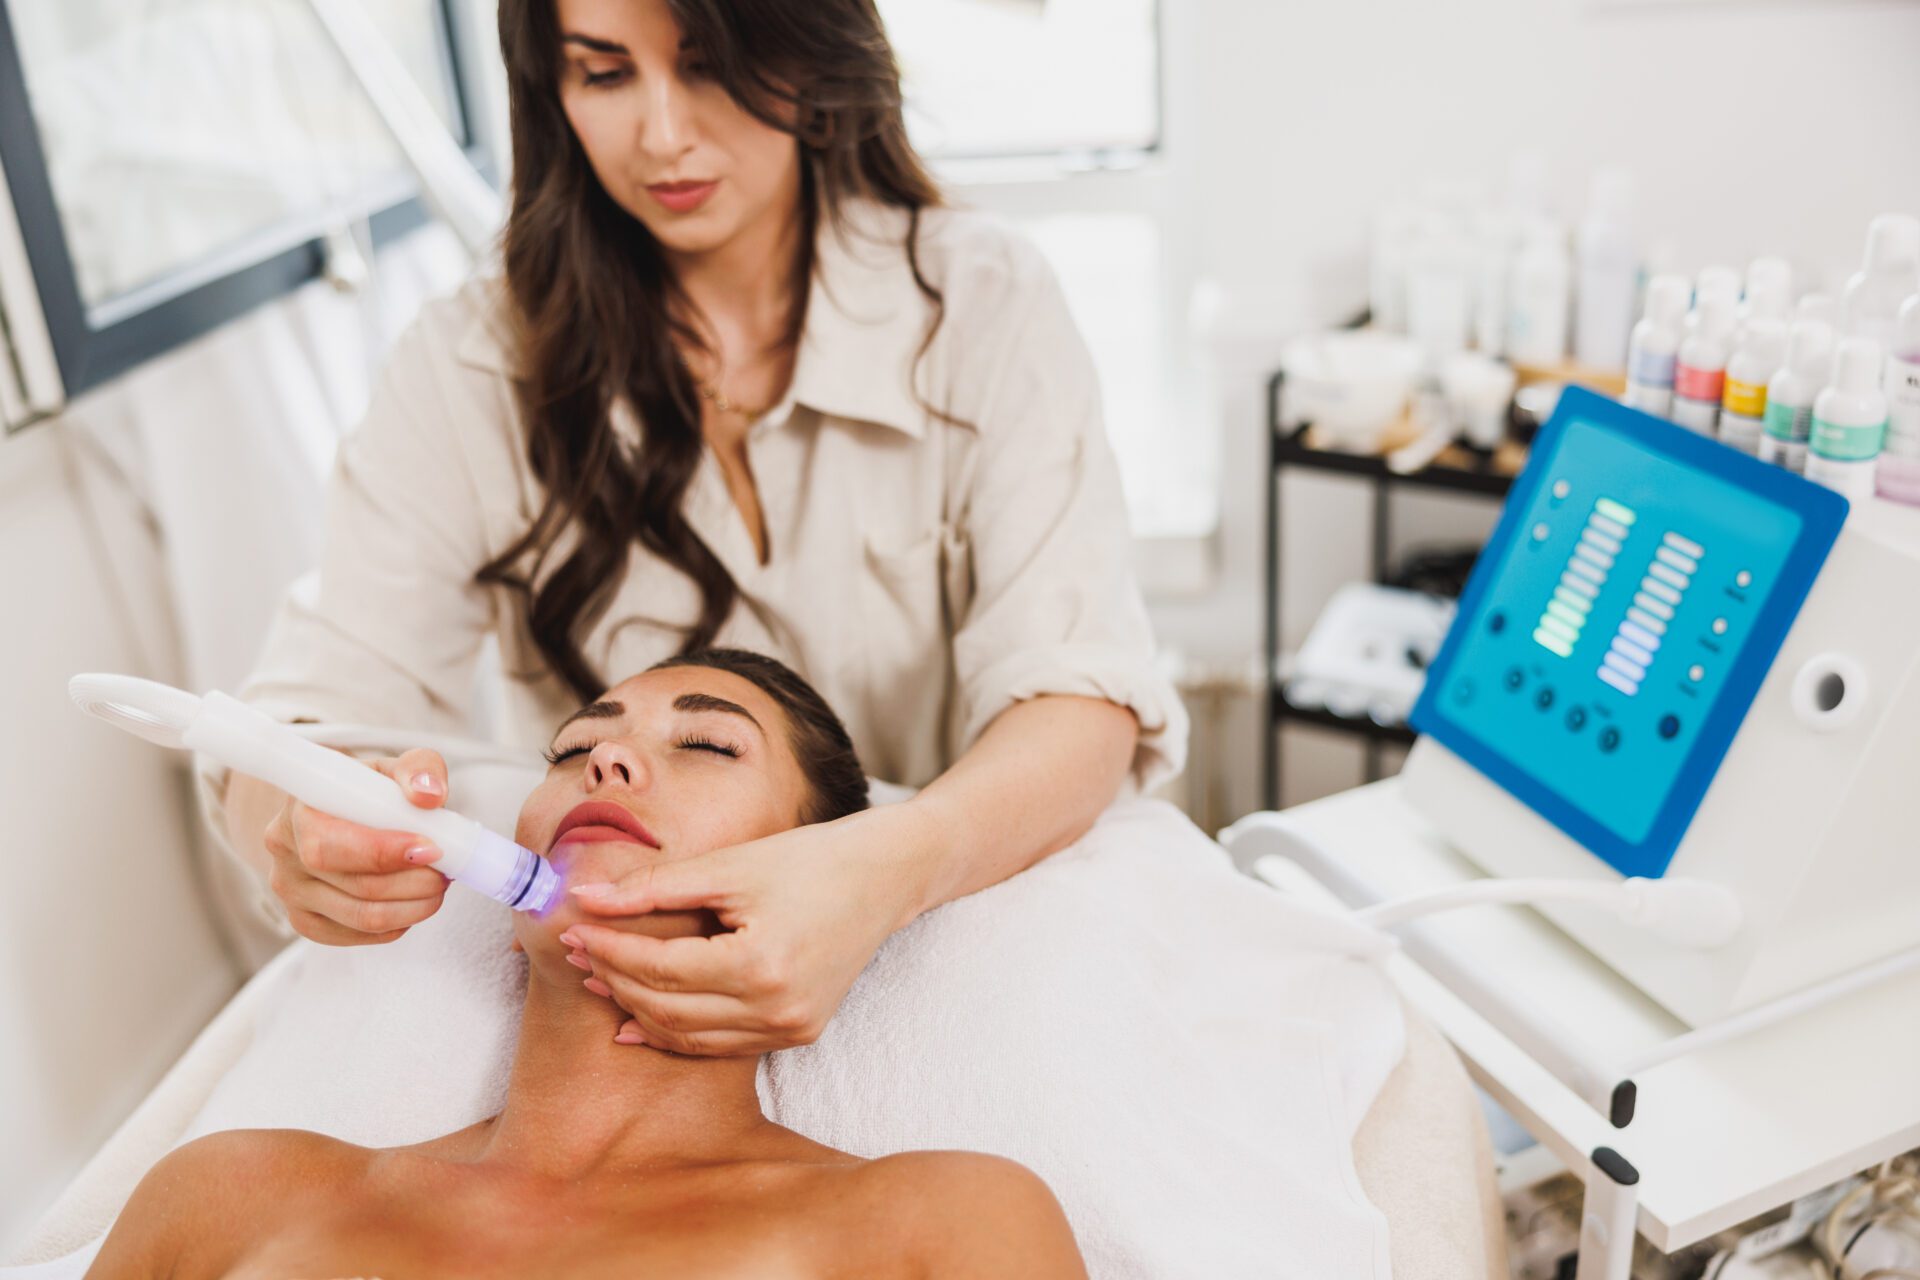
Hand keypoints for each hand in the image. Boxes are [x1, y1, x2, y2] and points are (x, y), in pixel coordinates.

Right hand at [261, 748, 451, 945]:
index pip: (331, 845)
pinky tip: (412, 902)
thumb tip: (429, 793)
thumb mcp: (394, 768)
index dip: (384, 853)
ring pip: (362, 917)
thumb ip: (418, 770)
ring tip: (437, 885)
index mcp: (300, 811)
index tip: (431, 849)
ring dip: (414, 907)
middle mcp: (287, 854)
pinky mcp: (306, 921)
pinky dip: (397, 924)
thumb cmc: (367, 792)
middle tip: (446, 872)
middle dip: (414, 883)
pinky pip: (358, 935)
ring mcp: (292, 893)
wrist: (334, 814)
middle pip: (355, 887)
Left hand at [563, 802, 943, 1055]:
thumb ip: (654, 887)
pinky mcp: (797, 1033)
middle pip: (667, 1007)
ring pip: (688, 1036)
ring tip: (598, 979)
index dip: (609, 949)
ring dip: (637, 1010)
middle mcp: (776, 1008)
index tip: (573, 929)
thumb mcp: (731, 864)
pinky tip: (638, 1018)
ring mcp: (790, 1028)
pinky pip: (719, 1044)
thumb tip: (583, 898)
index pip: (660, 967)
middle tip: (576, 953)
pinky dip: (676, 1032)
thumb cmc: (809, 859)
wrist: (885, 877)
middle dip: (614, 979)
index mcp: (760, 964)